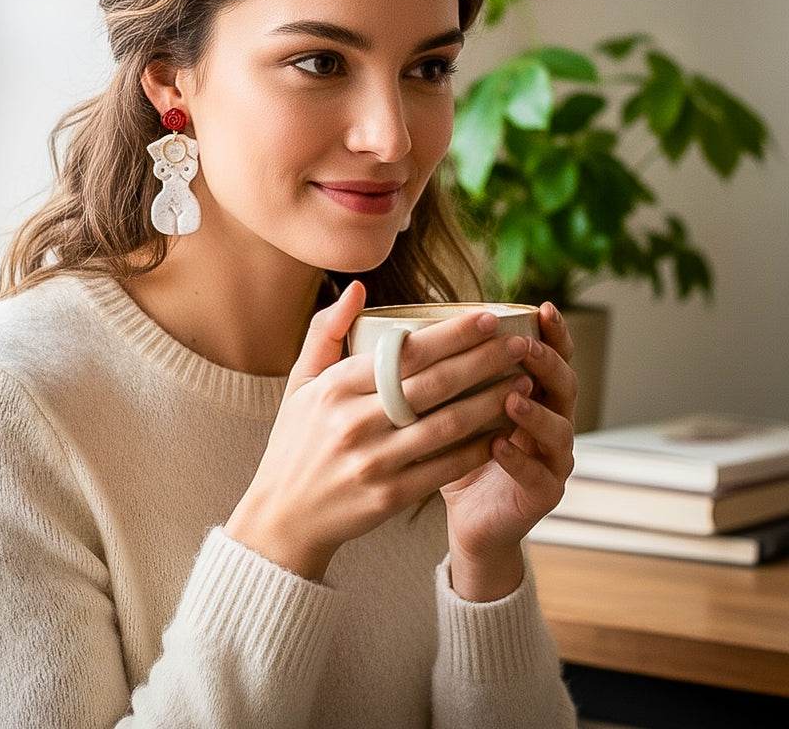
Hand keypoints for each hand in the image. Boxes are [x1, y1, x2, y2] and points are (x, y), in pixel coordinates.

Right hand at [225, 283, 540, 580]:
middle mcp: (353, 422)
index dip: (452, 334)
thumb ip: (326, 331)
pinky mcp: (389, 497)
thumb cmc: (296, 441)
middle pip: (433, 384)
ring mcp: (372, 462)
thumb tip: (357, 287)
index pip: (404, 353)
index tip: (487, 317)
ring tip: (522, 382)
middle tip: (520, 343)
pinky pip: (445, 467)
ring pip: (446, 425)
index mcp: (334, 388)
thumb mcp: (300, 382)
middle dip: (484, 359)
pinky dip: (478, 448)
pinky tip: (503, 430)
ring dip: (491, 401)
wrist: (283, 517)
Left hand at [439, 303, 576, 600]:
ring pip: (560, 429)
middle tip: (523, 347)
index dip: (553, 333)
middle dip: (546, 363)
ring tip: (511, 397)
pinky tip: (498, 446)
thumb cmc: (458, 452)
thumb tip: (410, 326)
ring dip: (535, 411)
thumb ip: (447, 372)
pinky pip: (539, 475)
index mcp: (534, 393)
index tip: (543, 308)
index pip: (552, 356)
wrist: (469, 517)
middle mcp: (552, 421)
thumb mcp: (451, 407)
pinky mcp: (544, 494)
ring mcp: (553, 459)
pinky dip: (519, 459)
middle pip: (564, 385)